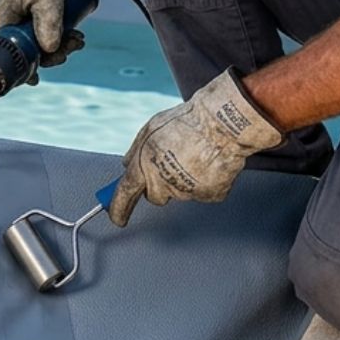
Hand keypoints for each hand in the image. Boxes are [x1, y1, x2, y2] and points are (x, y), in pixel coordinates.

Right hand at [0, 0, 85, 61]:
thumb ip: (49, 22)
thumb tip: (49, 49)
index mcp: (4, 16)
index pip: (5, 51)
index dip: (20, 66)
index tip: (35, 78)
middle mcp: (10, 19)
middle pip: (26, 51)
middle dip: (50, 54)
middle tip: (72, 48)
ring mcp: (23, 18)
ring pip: (39, 44)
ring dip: (60, 46)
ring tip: (79, 39)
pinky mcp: (36, 15)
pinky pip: (46, 34)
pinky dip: (61, 36)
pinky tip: (75, 33)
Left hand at [109, 69, 283, 226]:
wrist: (222, 123)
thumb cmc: (188, 121)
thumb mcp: (150, 128)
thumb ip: (136, 151)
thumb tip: (128, 165)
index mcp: (145, 166)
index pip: (125, 195)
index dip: (118, 208)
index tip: (117, 217)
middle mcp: (163, 183)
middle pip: (155, 195)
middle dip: (159, 183)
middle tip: (172, 161)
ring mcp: (187, 192)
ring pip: (180, 192)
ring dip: (183, 178)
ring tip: (194, 155)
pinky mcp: (209, 195)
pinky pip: (202, 192)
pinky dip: (205, 181)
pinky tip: (208, 162)